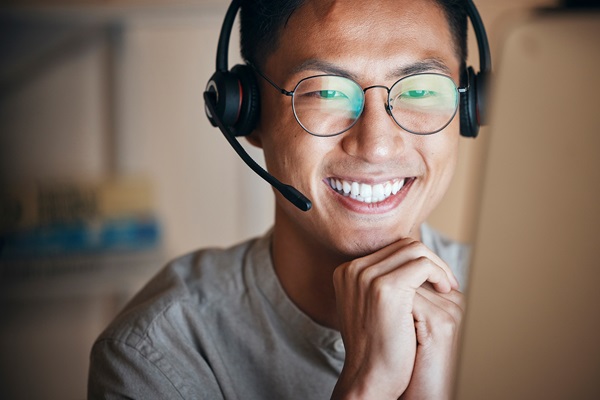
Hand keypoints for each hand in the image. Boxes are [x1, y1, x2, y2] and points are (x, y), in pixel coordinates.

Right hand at [330, 238, 458, 399]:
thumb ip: (379, 285)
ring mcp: (366, 276)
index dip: (416, 260)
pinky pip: (422, 264)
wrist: (370, 376)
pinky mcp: (385, 287)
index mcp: (346, 272)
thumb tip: (410, 268)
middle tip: (445, 282)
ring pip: (414, 249)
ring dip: (437, 266)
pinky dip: (439, 273)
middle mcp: (352, 269)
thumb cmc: (375, 347)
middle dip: (430, 260)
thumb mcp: (369, 308)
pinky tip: (444, 290)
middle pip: (402, 245)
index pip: (390, 249)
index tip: (433, 279)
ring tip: (447, 287)